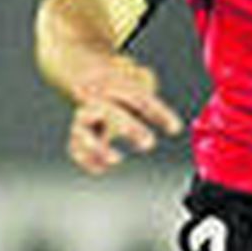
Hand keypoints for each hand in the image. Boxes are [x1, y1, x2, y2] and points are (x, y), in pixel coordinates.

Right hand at [65, 54, 181, 174]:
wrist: (87, 81)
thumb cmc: (123, 91)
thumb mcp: (139, 87)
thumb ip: (156, 105)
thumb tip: (173, 126)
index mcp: (119, 87)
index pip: (140, 99)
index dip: (159, 113)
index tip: (175, 129)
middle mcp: (100, 101)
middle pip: (113, 113)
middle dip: (131, 128)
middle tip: (149, 143)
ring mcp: (86, 117)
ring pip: (86, 130)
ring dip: (99, 146)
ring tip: (116, 159)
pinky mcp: (79, 132)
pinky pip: (76, 145)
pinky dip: (86, 158)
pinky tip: (100, 169)